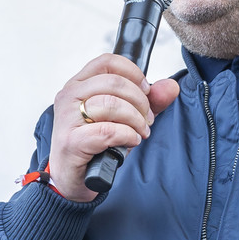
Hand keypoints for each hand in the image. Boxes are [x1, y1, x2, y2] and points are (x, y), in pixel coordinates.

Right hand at [47, 54, 180, 201]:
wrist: (74, 178)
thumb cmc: (95, 144)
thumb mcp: (126, 118)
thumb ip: (150, 101)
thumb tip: (171, 86)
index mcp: (80, 84)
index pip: (108, 62)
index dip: (133, 74)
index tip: (146, 91)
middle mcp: (70, 96)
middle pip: (114, 83)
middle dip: (140, 102)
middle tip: (147, 119)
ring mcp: (67, 118)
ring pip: (112, 105)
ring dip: (136, 120)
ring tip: (140, 132)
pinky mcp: (72, 141)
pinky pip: (108, 131)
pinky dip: (127, 136)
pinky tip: (130, 142)